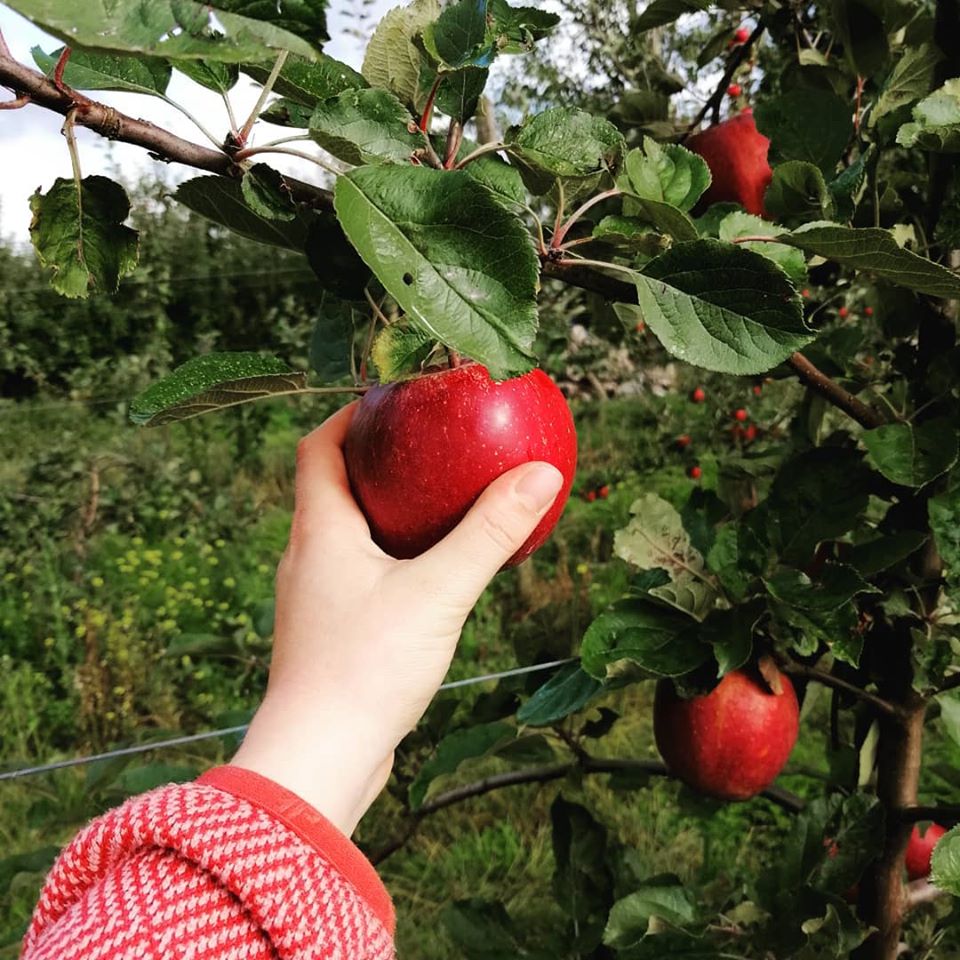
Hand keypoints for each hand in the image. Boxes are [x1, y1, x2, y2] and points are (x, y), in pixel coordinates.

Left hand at [231, 403, 563, 834]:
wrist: (318, 761)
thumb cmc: (365, 670)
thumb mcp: (439, 592)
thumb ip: (489, 533)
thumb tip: (541, 475)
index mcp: (319, 531)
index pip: (318, 446)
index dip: (349, 414)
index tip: (391, 398)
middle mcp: (306, 557)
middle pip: (332, 486)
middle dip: (376, 460)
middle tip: (428, 447)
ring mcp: (313, 599)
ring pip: (346, 534)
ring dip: (385, 512)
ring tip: (437, 504)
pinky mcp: (328, 635)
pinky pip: (358, 575)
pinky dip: (390, 558)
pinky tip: (429, 576)